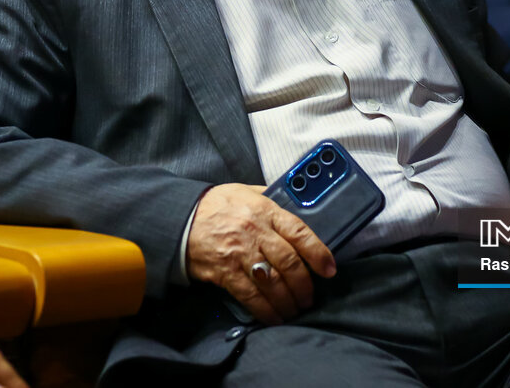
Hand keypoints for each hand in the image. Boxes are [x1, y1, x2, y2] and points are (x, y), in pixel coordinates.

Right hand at [186, 183, 335, 324]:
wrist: (180, 218)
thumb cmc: (217, 205)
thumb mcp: (246, 192)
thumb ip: (271, 198)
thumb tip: (295, 203)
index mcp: (265, 211)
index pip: (299, 232)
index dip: (318, 253)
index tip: (329, 270)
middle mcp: (255, 232)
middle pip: (289, 263)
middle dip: (304, 286)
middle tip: (309, 297)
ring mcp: (240, 254)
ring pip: (274, 283)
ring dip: (289, 301)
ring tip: (295, 309)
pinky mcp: (226, 272)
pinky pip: (251, 296)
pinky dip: (266, 311)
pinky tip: (275, 317)